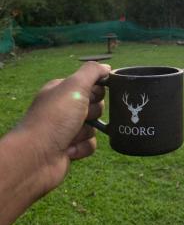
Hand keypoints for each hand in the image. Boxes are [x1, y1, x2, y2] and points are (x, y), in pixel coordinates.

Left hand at [18, 61, 109, 192]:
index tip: (94, 95)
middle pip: (96, 106)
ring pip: (94, 126)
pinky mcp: (70, 147)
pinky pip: (90, 144)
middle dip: (93, 112)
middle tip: (82, 115)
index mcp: (62, 90)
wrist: (36, 157)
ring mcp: (66, 128)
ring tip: (71, 135)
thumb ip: (92, 72)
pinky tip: (69, 149)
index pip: (91, 84)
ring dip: (86, 132)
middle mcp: (64, 108)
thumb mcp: (74, 86)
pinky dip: (83, 147)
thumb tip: (107, 67)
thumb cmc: (55, 117)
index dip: (97, 90)